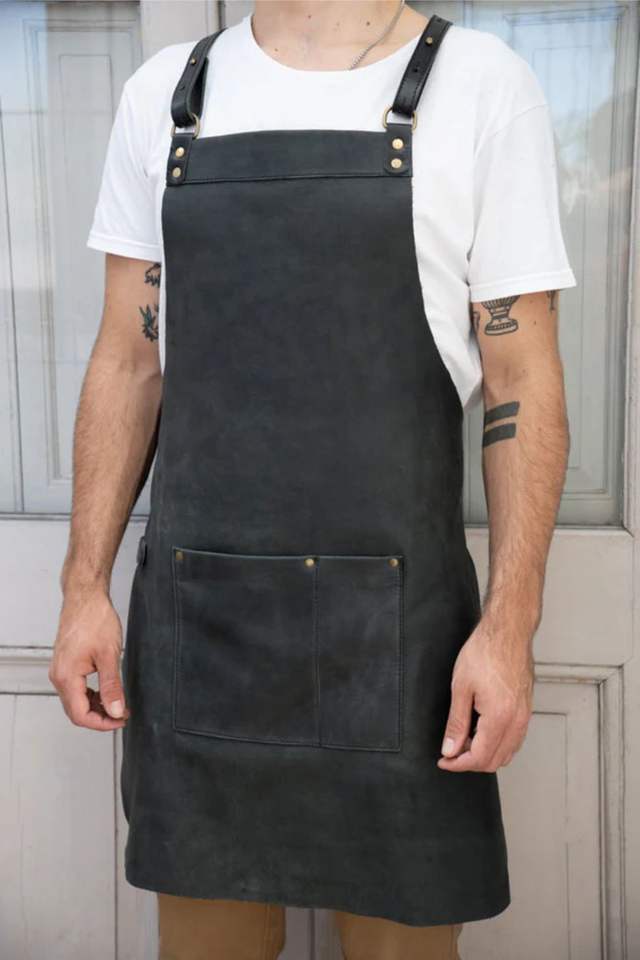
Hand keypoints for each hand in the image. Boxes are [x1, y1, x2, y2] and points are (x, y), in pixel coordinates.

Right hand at [49, 587, 128, 730]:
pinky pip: (75, 688)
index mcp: (66, 677)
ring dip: (96, 707)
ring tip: (118, 704)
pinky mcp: (65, 664)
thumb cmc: (95, 619)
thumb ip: (112, 686)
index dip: (102, 723)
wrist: (85, 597)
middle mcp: (58, 676)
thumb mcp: (109, 655)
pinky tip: (106, 692)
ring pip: (75, 701)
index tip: (121, 719)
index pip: (80, 715)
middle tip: (122, 714)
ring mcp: (60, 669)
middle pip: (75, 711)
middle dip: (100, 717)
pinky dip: (90, 695)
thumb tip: (115, 710)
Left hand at [437, 616, 533, 772]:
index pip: (479, 758)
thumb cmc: (485, 652)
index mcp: (499, 718)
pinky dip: (497, 743)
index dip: (458, 764)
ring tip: (464, 738)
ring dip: (485, 753)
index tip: (444, 760)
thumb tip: (450, 749)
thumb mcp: (461, 688)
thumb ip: (456, 723)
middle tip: (451, 749)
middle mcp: (517, 722)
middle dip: (470, 761)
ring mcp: (525, 716)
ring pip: (507, 753)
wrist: (508, 632)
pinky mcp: (527, 710)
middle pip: (494, 761)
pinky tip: (481, 730)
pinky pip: (514, 739)